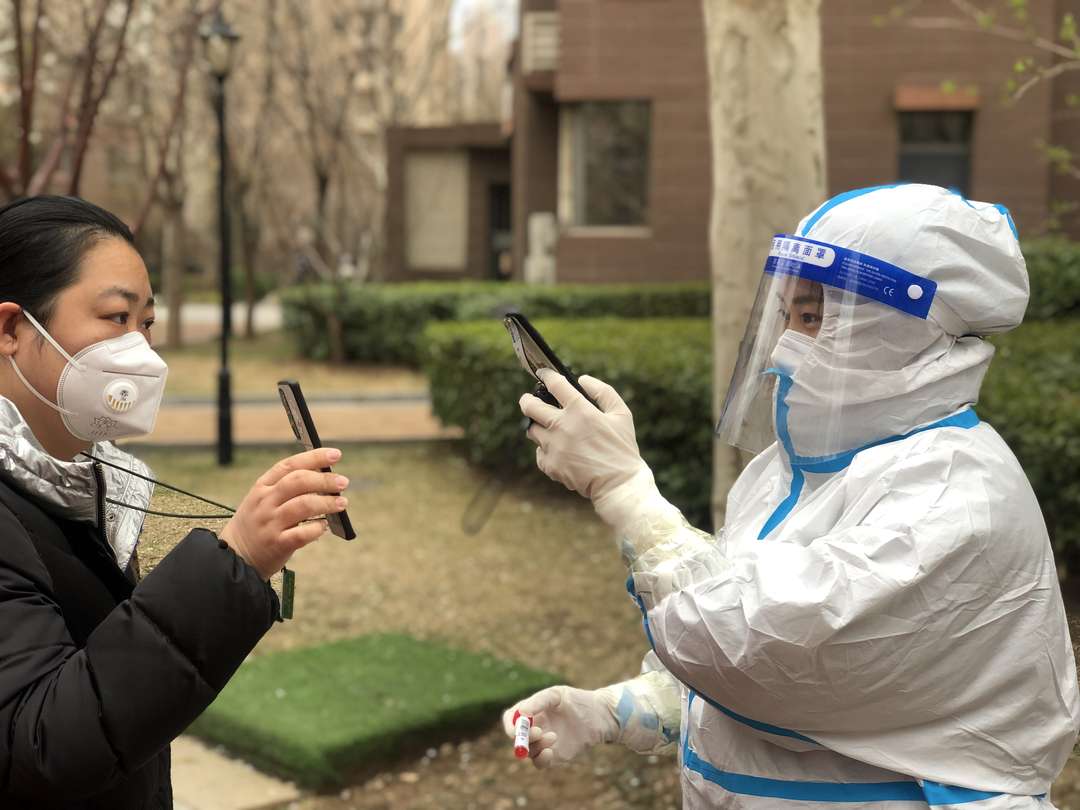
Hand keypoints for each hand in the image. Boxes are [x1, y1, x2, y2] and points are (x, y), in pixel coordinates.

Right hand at [219, 447, 348, 578]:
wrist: (236, 555)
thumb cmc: (258, 523)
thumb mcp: (263, 499)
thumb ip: (287, 487)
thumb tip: (325, 476)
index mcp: (262, 487)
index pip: (289, 465)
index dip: (314, 457)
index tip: (336, 454)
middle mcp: (265, 502)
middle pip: (298, 482)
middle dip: (324, 480)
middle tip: (343, 482)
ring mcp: (270, 523)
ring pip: (303, 505)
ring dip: (327, 502)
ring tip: (341, 503)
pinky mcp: (277, 544)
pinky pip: (302, 533)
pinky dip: (317, 528)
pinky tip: (324, 526)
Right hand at [502, 686, 618, 768]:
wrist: (600, 716)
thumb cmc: (577, 701)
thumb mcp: (557, 695)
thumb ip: (539, 701)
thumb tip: (522, 713)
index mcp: (530, 711)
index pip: (511, 719)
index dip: (510, 725)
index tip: (518, 727)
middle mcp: (533, 728)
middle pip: (517, 738)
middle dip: (523, 737)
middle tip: (538, 732)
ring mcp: (542, 743)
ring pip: (528, 751)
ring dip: (536, 746)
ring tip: (554, 736)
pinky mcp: (554, 756)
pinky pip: (539, 763)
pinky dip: (541, 759)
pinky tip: (551, 751)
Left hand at [519, 370, 645, 501]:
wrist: (618, 484)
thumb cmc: (622, 448)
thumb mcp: (622, 414)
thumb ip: (603, 392)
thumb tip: (583, 380)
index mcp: (580, 410)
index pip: (555, 384)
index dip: (546, 376)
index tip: (543, 374)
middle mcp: (562, 426)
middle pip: (530, 407)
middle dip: (527, 400)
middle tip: (528, 399)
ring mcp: (554, 447)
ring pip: (532, 430)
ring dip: (537, 426)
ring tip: (547, 428)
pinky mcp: (551, 465)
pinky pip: (539, 453)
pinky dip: (546, 450)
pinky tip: (558, 451)